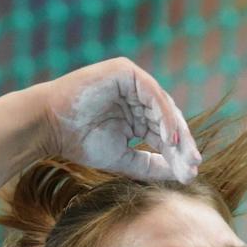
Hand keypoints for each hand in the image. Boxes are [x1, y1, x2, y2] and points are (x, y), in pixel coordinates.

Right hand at [37, 57, 201, 183]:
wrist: (51, 126)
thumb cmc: (80, 142)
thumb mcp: (122, 158)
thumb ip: (149, 165)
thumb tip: (179, 174)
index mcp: (136, 117)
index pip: (163, 135)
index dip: (178, 154)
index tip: (190, 174)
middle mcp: (137, 98)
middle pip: (168, 121)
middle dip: (182, 144)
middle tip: (194, 164)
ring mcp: (132, 83)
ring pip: (164, 107)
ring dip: (176, 131)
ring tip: (184, 154)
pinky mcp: (125, 72)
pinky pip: (151, 94)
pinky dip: (162, 114)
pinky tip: (168, 136)